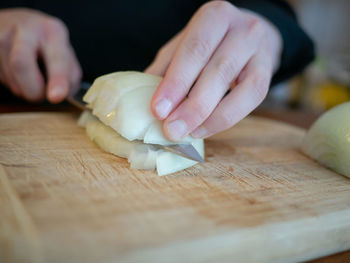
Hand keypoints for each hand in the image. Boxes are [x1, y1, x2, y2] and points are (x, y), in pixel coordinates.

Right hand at [0, 8, 80, 102]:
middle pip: (21, 65)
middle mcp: (26, 30)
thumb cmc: (47, 45)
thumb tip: (62, 96)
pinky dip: (14, 85)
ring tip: (31, 77)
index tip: (57, 96)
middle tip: (42, 96)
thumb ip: (70, 77)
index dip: (57, 79)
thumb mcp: (66, 54)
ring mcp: (2, 37)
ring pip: (11, 79)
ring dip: (24, 89)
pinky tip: (18, 74)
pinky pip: (2, 79)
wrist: (15, 24)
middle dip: (33, 90)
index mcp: (53, 31)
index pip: (55, 58)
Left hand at [146, 1, 281, 139]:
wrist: (249, 35)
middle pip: (217, 70)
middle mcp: (242, 29)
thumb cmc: (210, 43)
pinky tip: (205, 129)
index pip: (194, 50)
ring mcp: (259, 51)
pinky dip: (226, 118)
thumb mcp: (184, 46)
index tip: (157, 110)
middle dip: (192, 106)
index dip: (175, 83)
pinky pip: (252, 100)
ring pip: (240, 88)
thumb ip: (165, 69)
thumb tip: (141, 100)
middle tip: (171, 130)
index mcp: (214, 17)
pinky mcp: (267, 72)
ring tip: (187, 133)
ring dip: (210, 116)